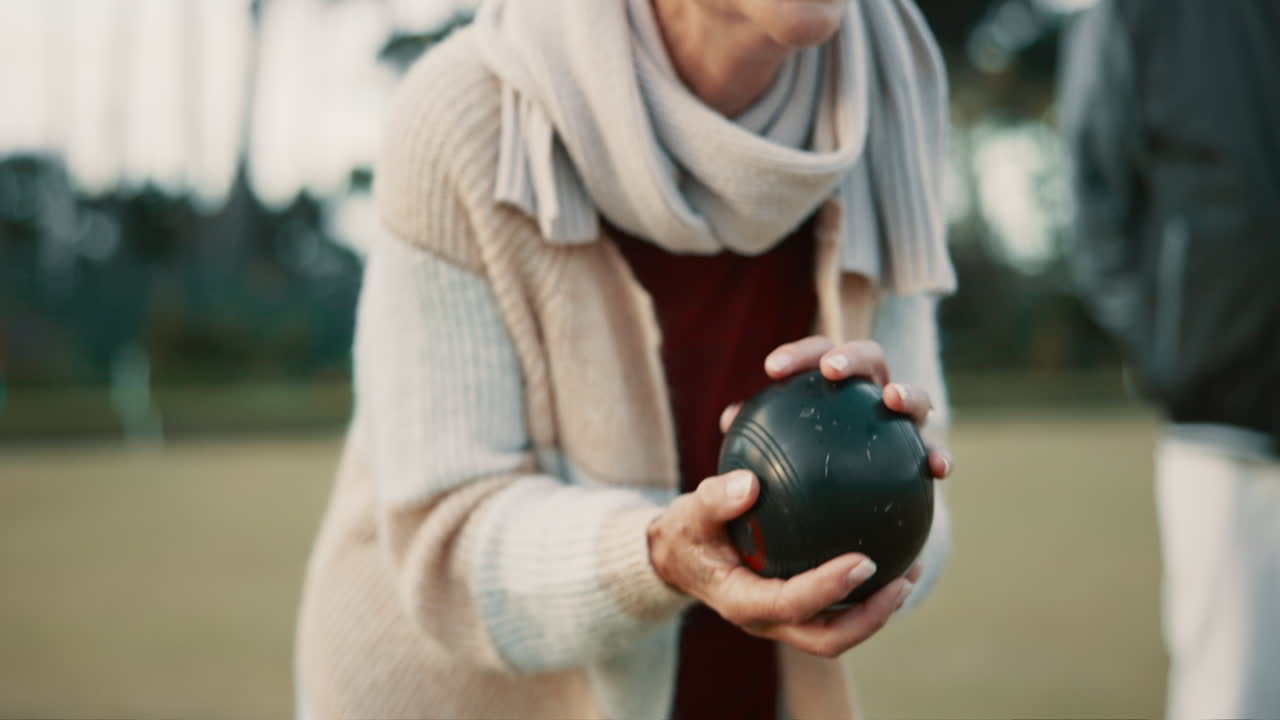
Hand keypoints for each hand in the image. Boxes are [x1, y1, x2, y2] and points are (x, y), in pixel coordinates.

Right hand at [648, 469, 919, 657]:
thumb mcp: (689, 511)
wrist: (679, 557)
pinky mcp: (797, 611)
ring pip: (840, 631)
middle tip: (903, 578)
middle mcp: (768, 621)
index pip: (791, 605)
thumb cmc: (686, 532)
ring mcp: (785, 621)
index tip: (865, 560)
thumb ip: (715, 499)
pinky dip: (868, 592)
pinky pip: (840, 610)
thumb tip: (751, 482)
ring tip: (912, 569)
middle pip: (828, 639)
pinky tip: (892, 550)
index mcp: (742, 602)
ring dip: (879, 609)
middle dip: (872, 617)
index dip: (830, 589)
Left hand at [719, 336, 953, 479]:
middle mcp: (872, 394)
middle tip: (830, 370)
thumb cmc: (800, 474)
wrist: (843, 510)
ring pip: (915, 397)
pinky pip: (934, 454)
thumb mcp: (774, 456)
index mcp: (836, 385)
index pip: (817, 355)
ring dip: (907, 392)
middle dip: (853, 356)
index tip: (772, 369)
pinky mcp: (923, 455)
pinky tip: (937, 469)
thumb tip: (731, 419)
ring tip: (892, 399)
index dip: (798, 354)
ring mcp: (903, 421)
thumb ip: (756, 436)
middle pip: (870, 358)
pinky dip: (940, 456)